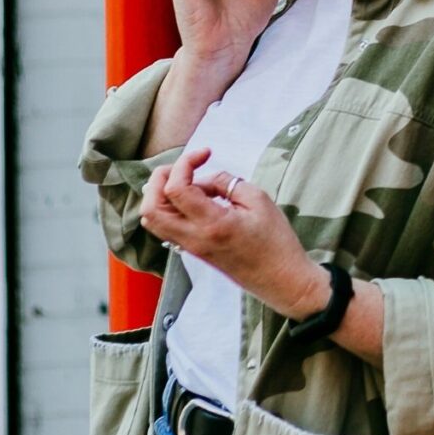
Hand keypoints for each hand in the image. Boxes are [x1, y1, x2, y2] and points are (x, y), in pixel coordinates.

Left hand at [139, 148, 327, 320]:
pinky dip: (168, 207)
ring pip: (153, 220)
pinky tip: (193, 198)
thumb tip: (203, 177)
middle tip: (185, 166)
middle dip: (160, 178)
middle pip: (151, 208)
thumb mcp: (258, 200)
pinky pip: (165, 228)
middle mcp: (194, 239)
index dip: (184, 163)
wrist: (282, 280)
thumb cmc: (276, 241)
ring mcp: (191, 248)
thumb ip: (226, 182)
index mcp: (212, 224)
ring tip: (187, 180)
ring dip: (160, 194)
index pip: (175, 189)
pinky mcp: (193, 252)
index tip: (205, 153)